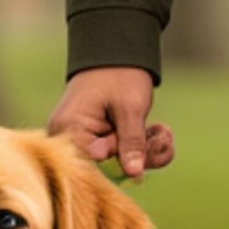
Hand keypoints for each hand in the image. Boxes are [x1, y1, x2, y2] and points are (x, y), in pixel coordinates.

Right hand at [47, 67, 174, 177]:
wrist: (117, 52)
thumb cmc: (120, 75)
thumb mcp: (130, 108)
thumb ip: (131, 142)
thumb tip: (134, 175)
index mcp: (68, 131)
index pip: (95, 165)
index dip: (122, 157)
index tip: (141, 138)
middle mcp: (68, 141)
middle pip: (107, 169)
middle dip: (140, 155)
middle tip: (160, 133)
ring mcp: (82, 143)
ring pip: (119, 164)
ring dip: (146, 150)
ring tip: (161, 131)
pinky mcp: (98, 142)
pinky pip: (121, 155)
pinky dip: (142, 146)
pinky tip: (157, 132)